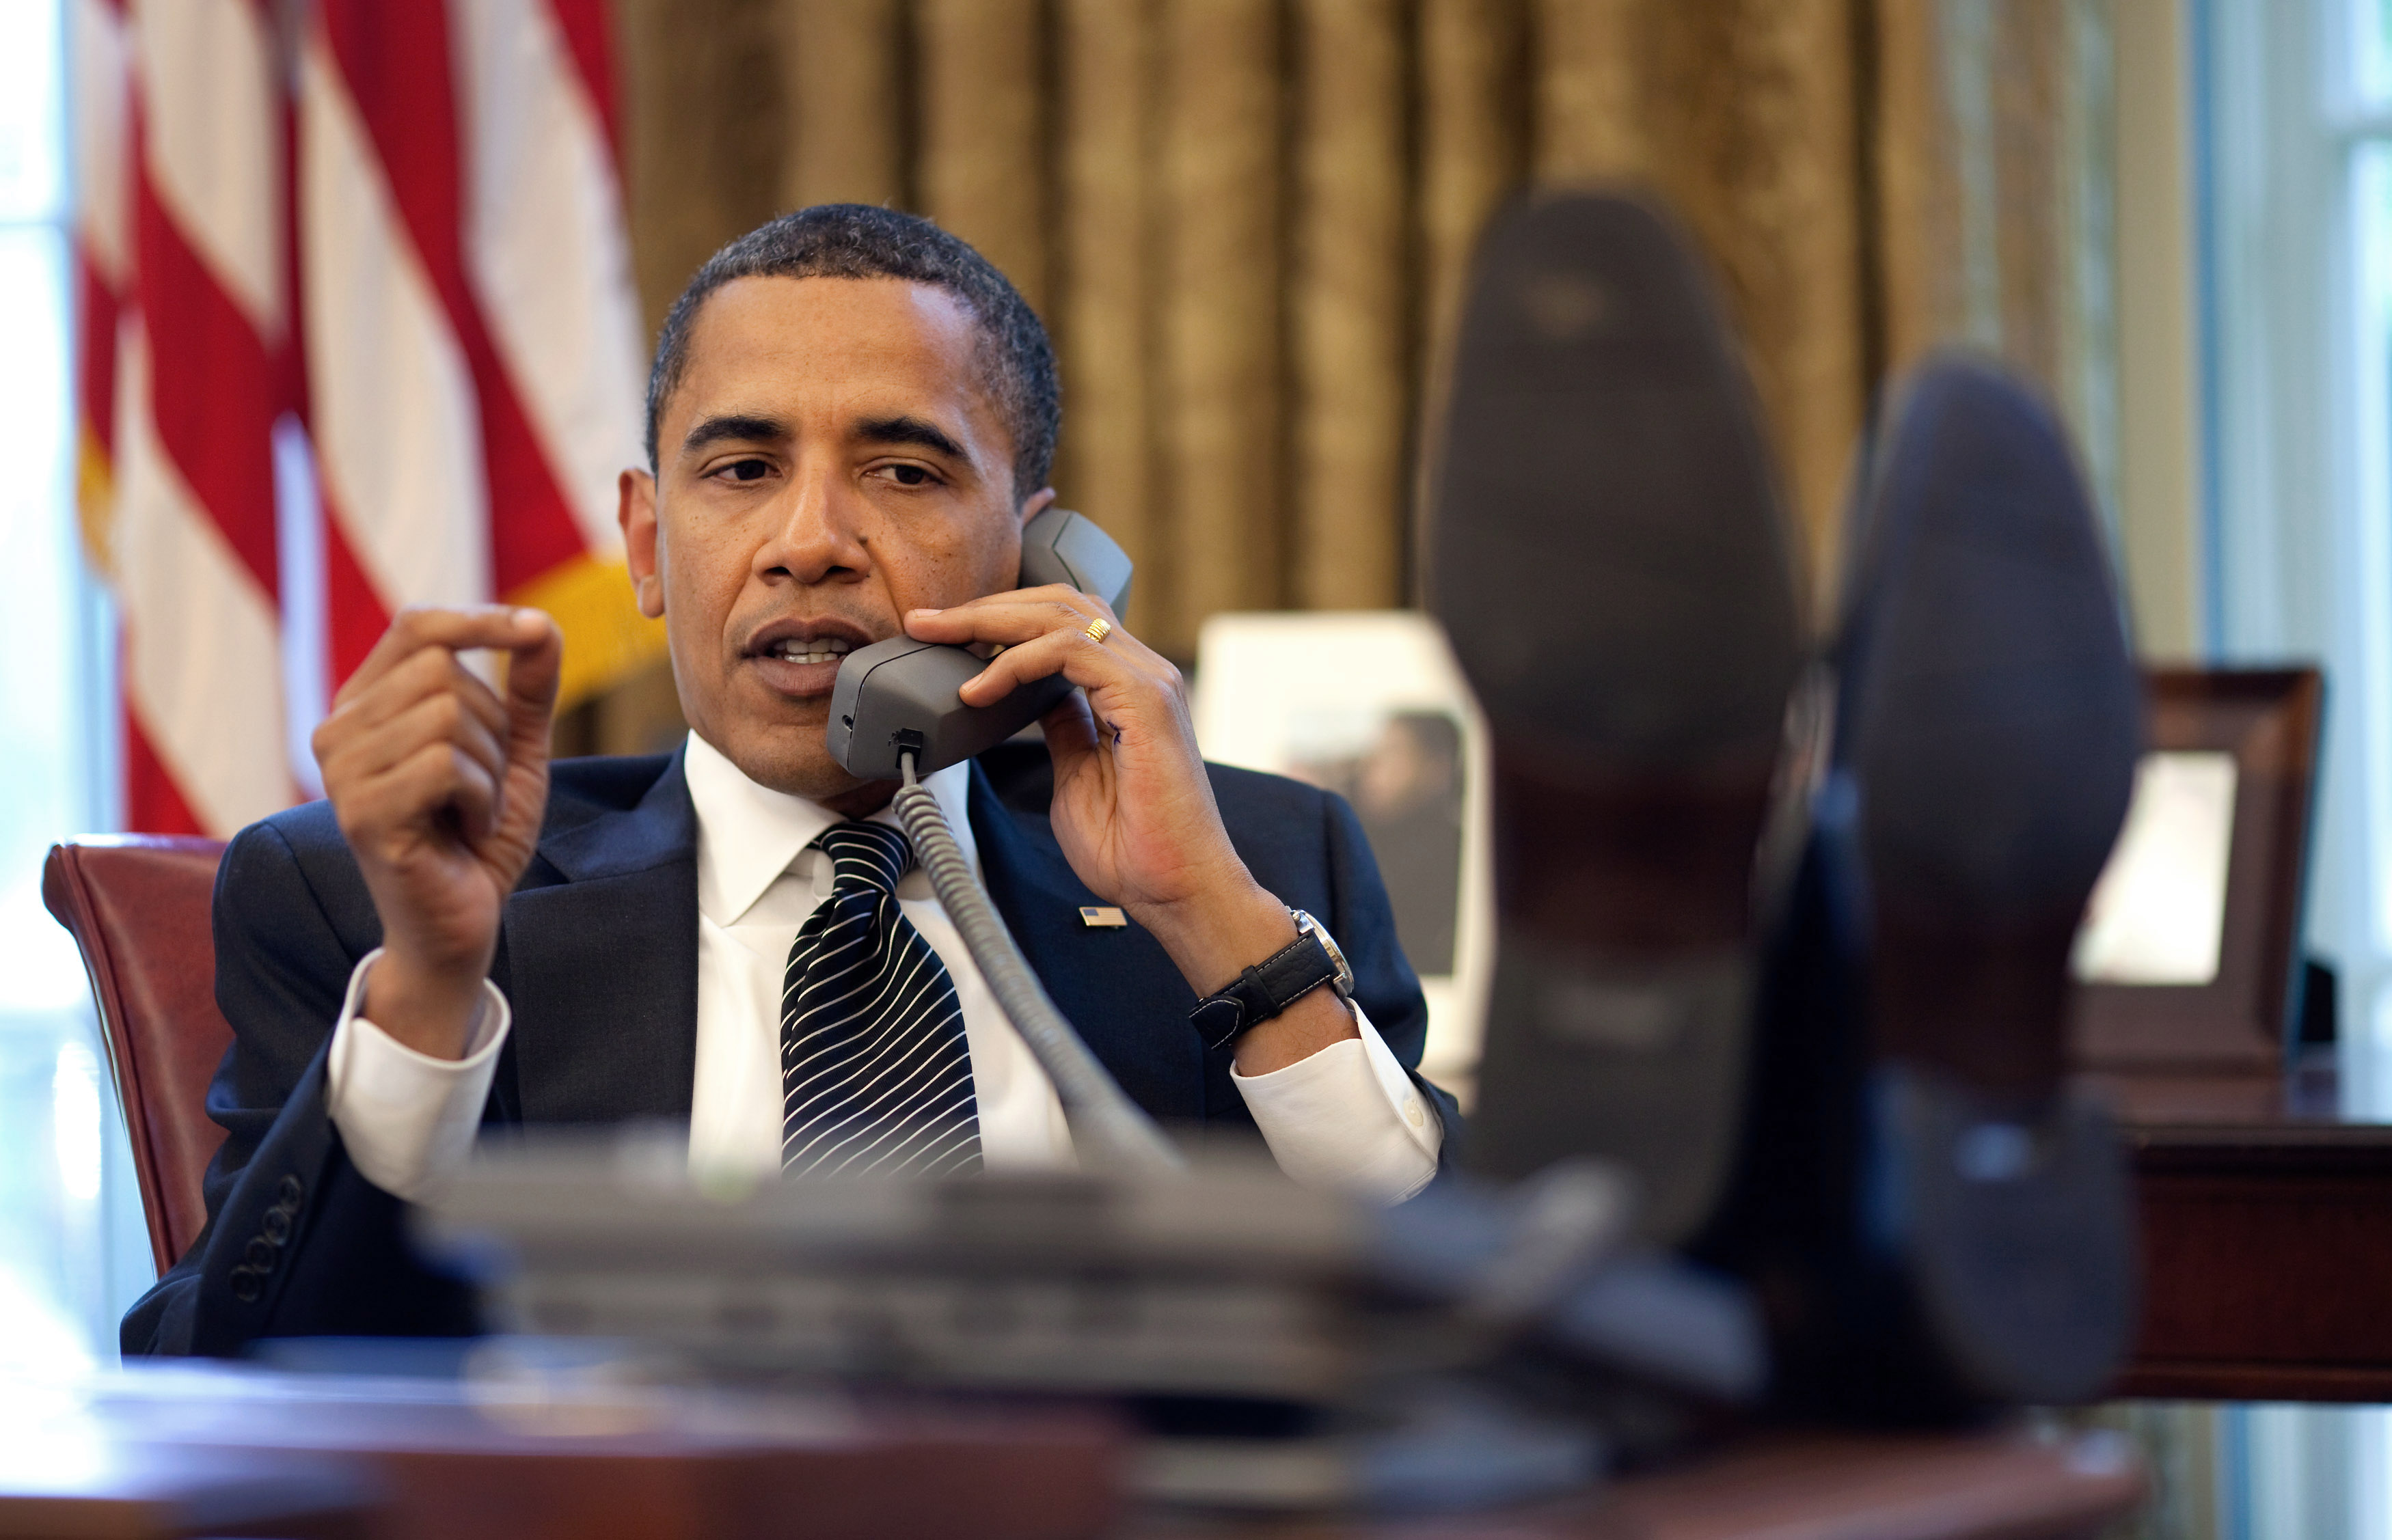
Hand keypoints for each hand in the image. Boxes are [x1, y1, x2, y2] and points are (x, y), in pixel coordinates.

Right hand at [312, 606, 561, 1059]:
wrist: (460, 924)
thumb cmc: (479, 837)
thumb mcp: (514, 751)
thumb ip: (526, 689)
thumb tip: (541, 622)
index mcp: (366, 704)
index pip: (417, 626)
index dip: (480, 620)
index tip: (533, 631)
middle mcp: (338, 729)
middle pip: (442, 670)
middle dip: (492, 726)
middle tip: (485, 785)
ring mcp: (341, 771)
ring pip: (447, 715)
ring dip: (489, 770)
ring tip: (473, 812)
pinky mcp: (360, 812)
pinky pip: (446, 765)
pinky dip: (482, 800)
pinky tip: (467, 832)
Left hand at [903, 591, 1357, 1072]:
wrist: (1177, 890)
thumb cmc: (1134, 849)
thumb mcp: (1076, 775)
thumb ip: (1061, 730)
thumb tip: (1030, 699)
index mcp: (1128, 688)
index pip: (1063, 623)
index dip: (1001, 620)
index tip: (944, 636)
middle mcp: (1143, 672)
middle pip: (1059, 604)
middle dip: (985, 607)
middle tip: (925, 620)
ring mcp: (1148, 680)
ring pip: (1062, 614)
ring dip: (991, 619)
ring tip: (940, 635)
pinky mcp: (1145, 699)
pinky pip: (1070, 651)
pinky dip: (1016, 661)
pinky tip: (980, 688)